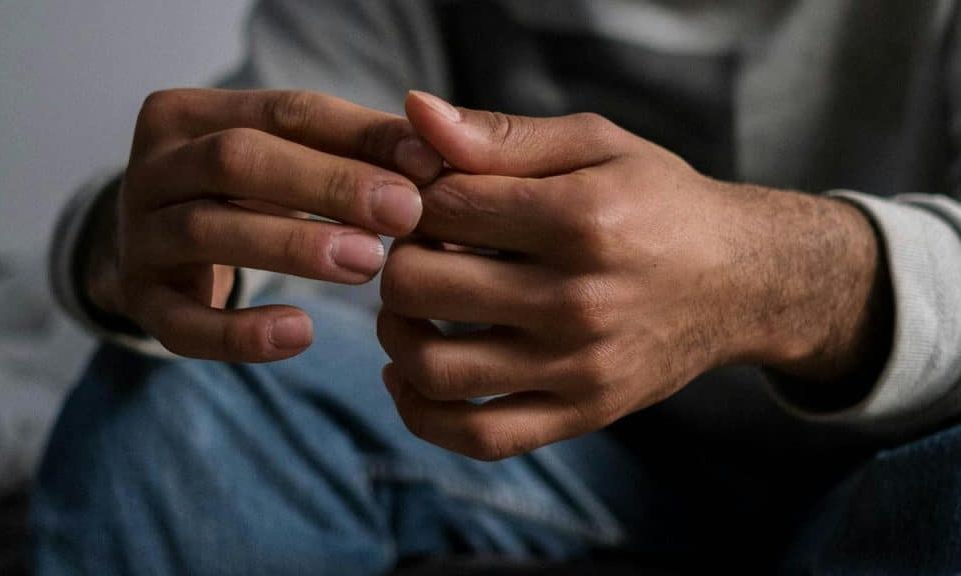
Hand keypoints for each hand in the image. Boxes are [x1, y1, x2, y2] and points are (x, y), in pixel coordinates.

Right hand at [86, 89, 442, 361]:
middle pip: (238, 161)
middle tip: (405, 214)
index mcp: (192, 114)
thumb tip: (436, 155)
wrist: (159, 249)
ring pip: (208, 231)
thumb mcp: (292, 159)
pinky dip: (242, 333)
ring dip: (294, 246)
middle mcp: (152, 167)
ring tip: (371, 264)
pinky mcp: (140, 301)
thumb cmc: (246, 196)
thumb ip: (355, 149)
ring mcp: (138, 235)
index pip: (285, 112)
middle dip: (328, 185)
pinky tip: (301, 333)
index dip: (358, 138)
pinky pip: (184, 323)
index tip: (427, 168)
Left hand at [377, 92, 888, 459]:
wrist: (742, 281)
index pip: (442, 208)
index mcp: (580, 218)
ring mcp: (580, 365)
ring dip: (395, 336)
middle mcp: (578, 298)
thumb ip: (504, 135)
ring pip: (436, 369)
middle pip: (422, 287)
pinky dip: (423, 414)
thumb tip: (416, 113)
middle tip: (414, 253)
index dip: (414, 200)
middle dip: (397, 263)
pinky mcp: (584, 412)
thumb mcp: (596, 146)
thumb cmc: (660, 202)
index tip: (429, 201)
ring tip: (406, 311)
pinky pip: (481, 437)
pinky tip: (408, 377)